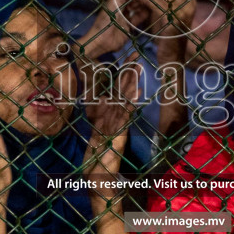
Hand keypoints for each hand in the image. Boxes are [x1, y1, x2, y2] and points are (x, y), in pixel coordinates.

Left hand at [83, 50, 140, 183]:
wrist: (99, 177)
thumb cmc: (97, 157)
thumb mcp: (96, 132)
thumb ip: (99, 116)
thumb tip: (100, 99)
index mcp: (112, 117)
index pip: (118, 93)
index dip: (123, 77)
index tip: (129, 62)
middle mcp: (118, 120)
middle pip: (124, 93)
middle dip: (129, 75)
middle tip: (137, 57)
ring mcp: (120, 127)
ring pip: (125, 102)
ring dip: (131, 85)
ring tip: (137, 69)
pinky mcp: (119, 136)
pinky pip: (124, 119)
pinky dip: (129, 107)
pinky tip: (134, 96)